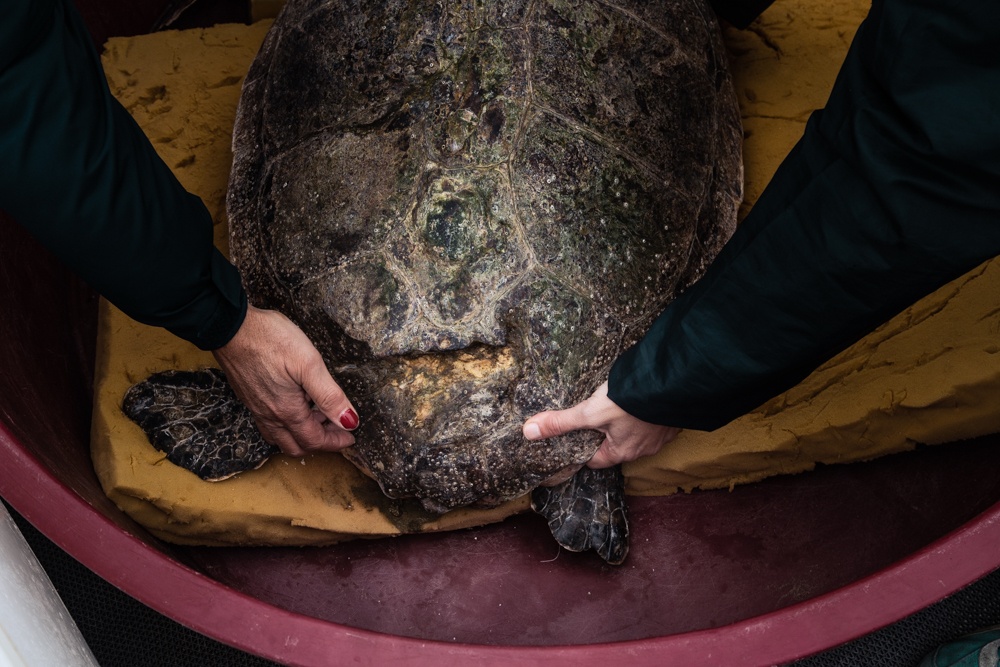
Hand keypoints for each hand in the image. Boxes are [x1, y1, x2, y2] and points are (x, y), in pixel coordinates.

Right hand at [212, 305, 357, 456]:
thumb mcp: (309, 364)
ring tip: (320, 416)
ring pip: (282, 438)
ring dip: (303, 435)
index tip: (351, 437)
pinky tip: (296, 406)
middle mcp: (270, 416)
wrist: (230, 328)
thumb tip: (349, 421)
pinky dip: (287, 426)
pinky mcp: (250, 398)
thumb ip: (330, 396)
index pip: (315, 440)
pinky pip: (269, 425)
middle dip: (320, 443)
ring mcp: (257, 408)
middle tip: (338, 430)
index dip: (335, 442)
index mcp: (287, 411)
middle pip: (297, 446)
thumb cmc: (270, 340)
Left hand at [522, 381, 678, 467]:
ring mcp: (660, 434)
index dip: (580, 450)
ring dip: (625, 423)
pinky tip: (637, 398)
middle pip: (615, 447)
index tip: (571, 439)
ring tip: (613, 405)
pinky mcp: (670, 418)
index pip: (594, 460)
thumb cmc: (630, 401)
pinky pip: (652, 420)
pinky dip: (643, 412)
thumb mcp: (589, 412)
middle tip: (590, 418)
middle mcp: (642, 449)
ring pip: (635, 433)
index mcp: (621, 452)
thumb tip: (528, 432)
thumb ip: (560, 422)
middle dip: (603, 434)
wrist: (672, 383)